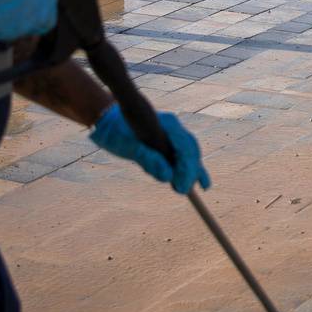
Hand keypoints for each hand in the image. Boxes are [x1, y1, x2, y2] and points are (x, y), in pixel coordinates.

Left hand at [90, 106, 209, 193]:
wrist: (109, 120)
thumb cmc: (116, 132)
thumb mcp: (128, 146)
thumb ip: (148, 159)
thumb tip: (168, 177)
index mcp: (168, 124)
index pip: (185, 149)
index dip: (187, 169)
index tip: (181, 187)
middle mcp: (174, 128)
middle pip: (191, 152)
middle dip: (189, 172)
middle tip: (181, 190)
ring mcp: (173, 134)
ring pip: (190, 154)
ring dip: (190, 172)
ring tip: (184, 189)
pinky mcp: (169, 142)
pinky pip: (184, 156)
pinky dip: (190, 169)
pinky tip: (202, 184)